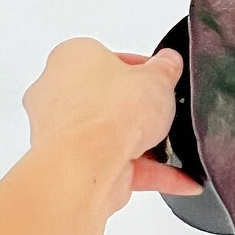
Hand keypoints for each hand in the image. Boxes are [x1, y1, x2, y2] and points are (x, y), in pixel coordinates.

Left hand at [22, 38, 203, 214]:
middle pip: (109, 99)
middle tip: (163, 113)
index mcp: (72, 57)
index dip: (142, 70)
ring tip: (173, 151)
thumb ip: (165, 68)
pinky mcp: (72, 165)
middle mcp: (57, 93)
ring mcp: (62, 132)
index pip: (111, 59)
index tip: (160, 79)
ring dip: (145, 145)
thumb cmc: (106, 112)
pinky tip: (177, 178)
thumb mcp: (157, 77)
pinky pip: (115, 166)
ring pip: (111, 136)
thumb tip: (169, 63)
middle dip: (139, 111)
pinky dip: (147, 172)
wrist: (83, 164)